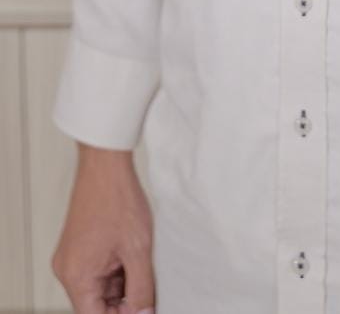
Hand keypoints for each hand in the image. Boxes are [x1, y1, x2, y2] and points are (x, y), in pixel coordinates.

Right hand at [51, 144, 155, 312]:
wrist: (106, 163)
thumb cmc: (117, 198)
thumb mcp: (138, 250)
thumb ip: (142, 289)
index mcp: (76, 277)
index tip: (143, 310)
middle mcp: (68, 270)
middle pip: (96, 305)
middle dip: (123, 302)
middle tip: (148, 291)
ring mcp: (72, 257)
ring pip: (99, 288)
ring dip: (121, 285)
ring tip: (141, 264)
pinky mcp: (78, 246)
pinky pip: (97, 271)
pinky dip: (116, 270)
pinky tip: (132, 256)